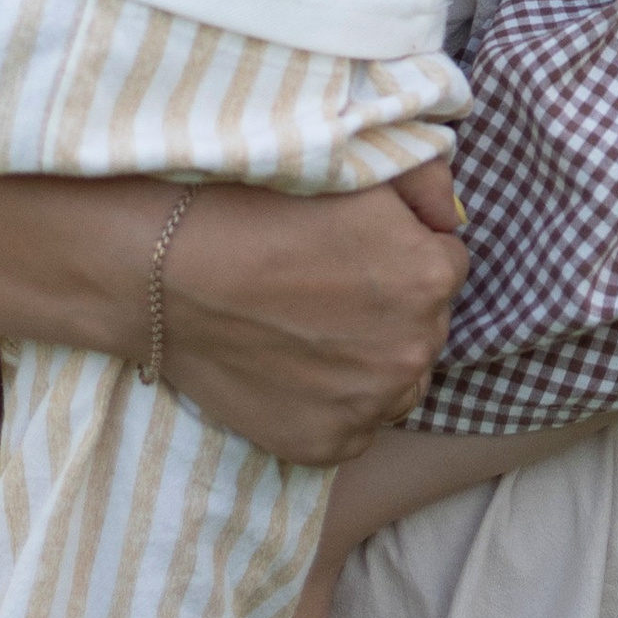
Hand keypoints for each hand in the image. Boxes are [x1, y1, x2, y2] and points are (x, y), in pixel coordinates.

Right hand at [158, 173, 467, 463]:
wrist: (167, 270)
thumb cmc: (258, 207)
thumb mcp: (356, 171)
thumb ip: (426, 185)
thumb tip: (450, 218)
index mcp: (432, 276)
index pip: (443, 265)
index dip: (399, 253)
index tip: (351, 250)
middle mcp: (416, 349)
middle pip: (422, 329)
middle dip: (388, 310)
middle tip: (323, 289)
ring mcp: (371, 406)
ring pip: (393, 384)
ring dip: (367, 362)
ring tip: (307, 331)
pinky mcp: (326, 446)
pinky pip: (352, 427)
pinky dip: (329, 404)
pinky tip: (289, 368)